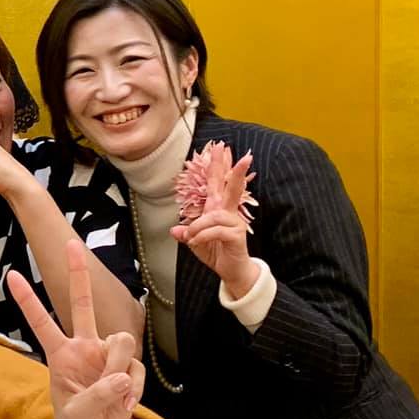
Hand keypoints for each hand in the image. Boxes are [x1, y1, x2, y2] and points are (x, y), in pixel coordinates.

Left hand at [9, 242, 143, 418]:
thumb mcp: (78, 414)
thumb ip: (97, 395)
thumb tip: (120, 377)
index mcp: (61, 354)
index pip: (41, 322)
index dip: (28, 300)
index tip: (11, 275)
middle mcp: (84, 347)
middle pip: (82, 304)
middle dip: (78, 275)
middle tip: (70, 243)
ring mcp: (106, 355)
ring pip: (121, 341)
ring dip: (119, 369)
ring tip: (113, 395)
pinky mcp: (127, 369)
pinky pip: (136, 369)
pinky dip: (134, 389)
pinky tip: (125, 405)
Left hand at [173, 151, 258, 295]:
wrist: (231, 271)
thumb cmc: (216, 252)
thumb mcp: (195, 242)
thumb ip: (186, 233)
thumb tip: (175, 230)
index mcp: (217, 209)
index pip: (218, 183)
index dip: (219, 166)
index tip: (220, 147)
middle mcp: (228, 213)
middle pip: (232, 188)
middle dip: (235, 171)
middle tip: (243, 156)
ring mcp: (235, 223)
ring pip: (214, 216)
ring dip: (198, 226)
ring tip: (191, 237)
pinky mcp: (237, 235)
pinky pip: (215, 230)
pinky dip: (202, 236)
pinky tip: (197, 242)